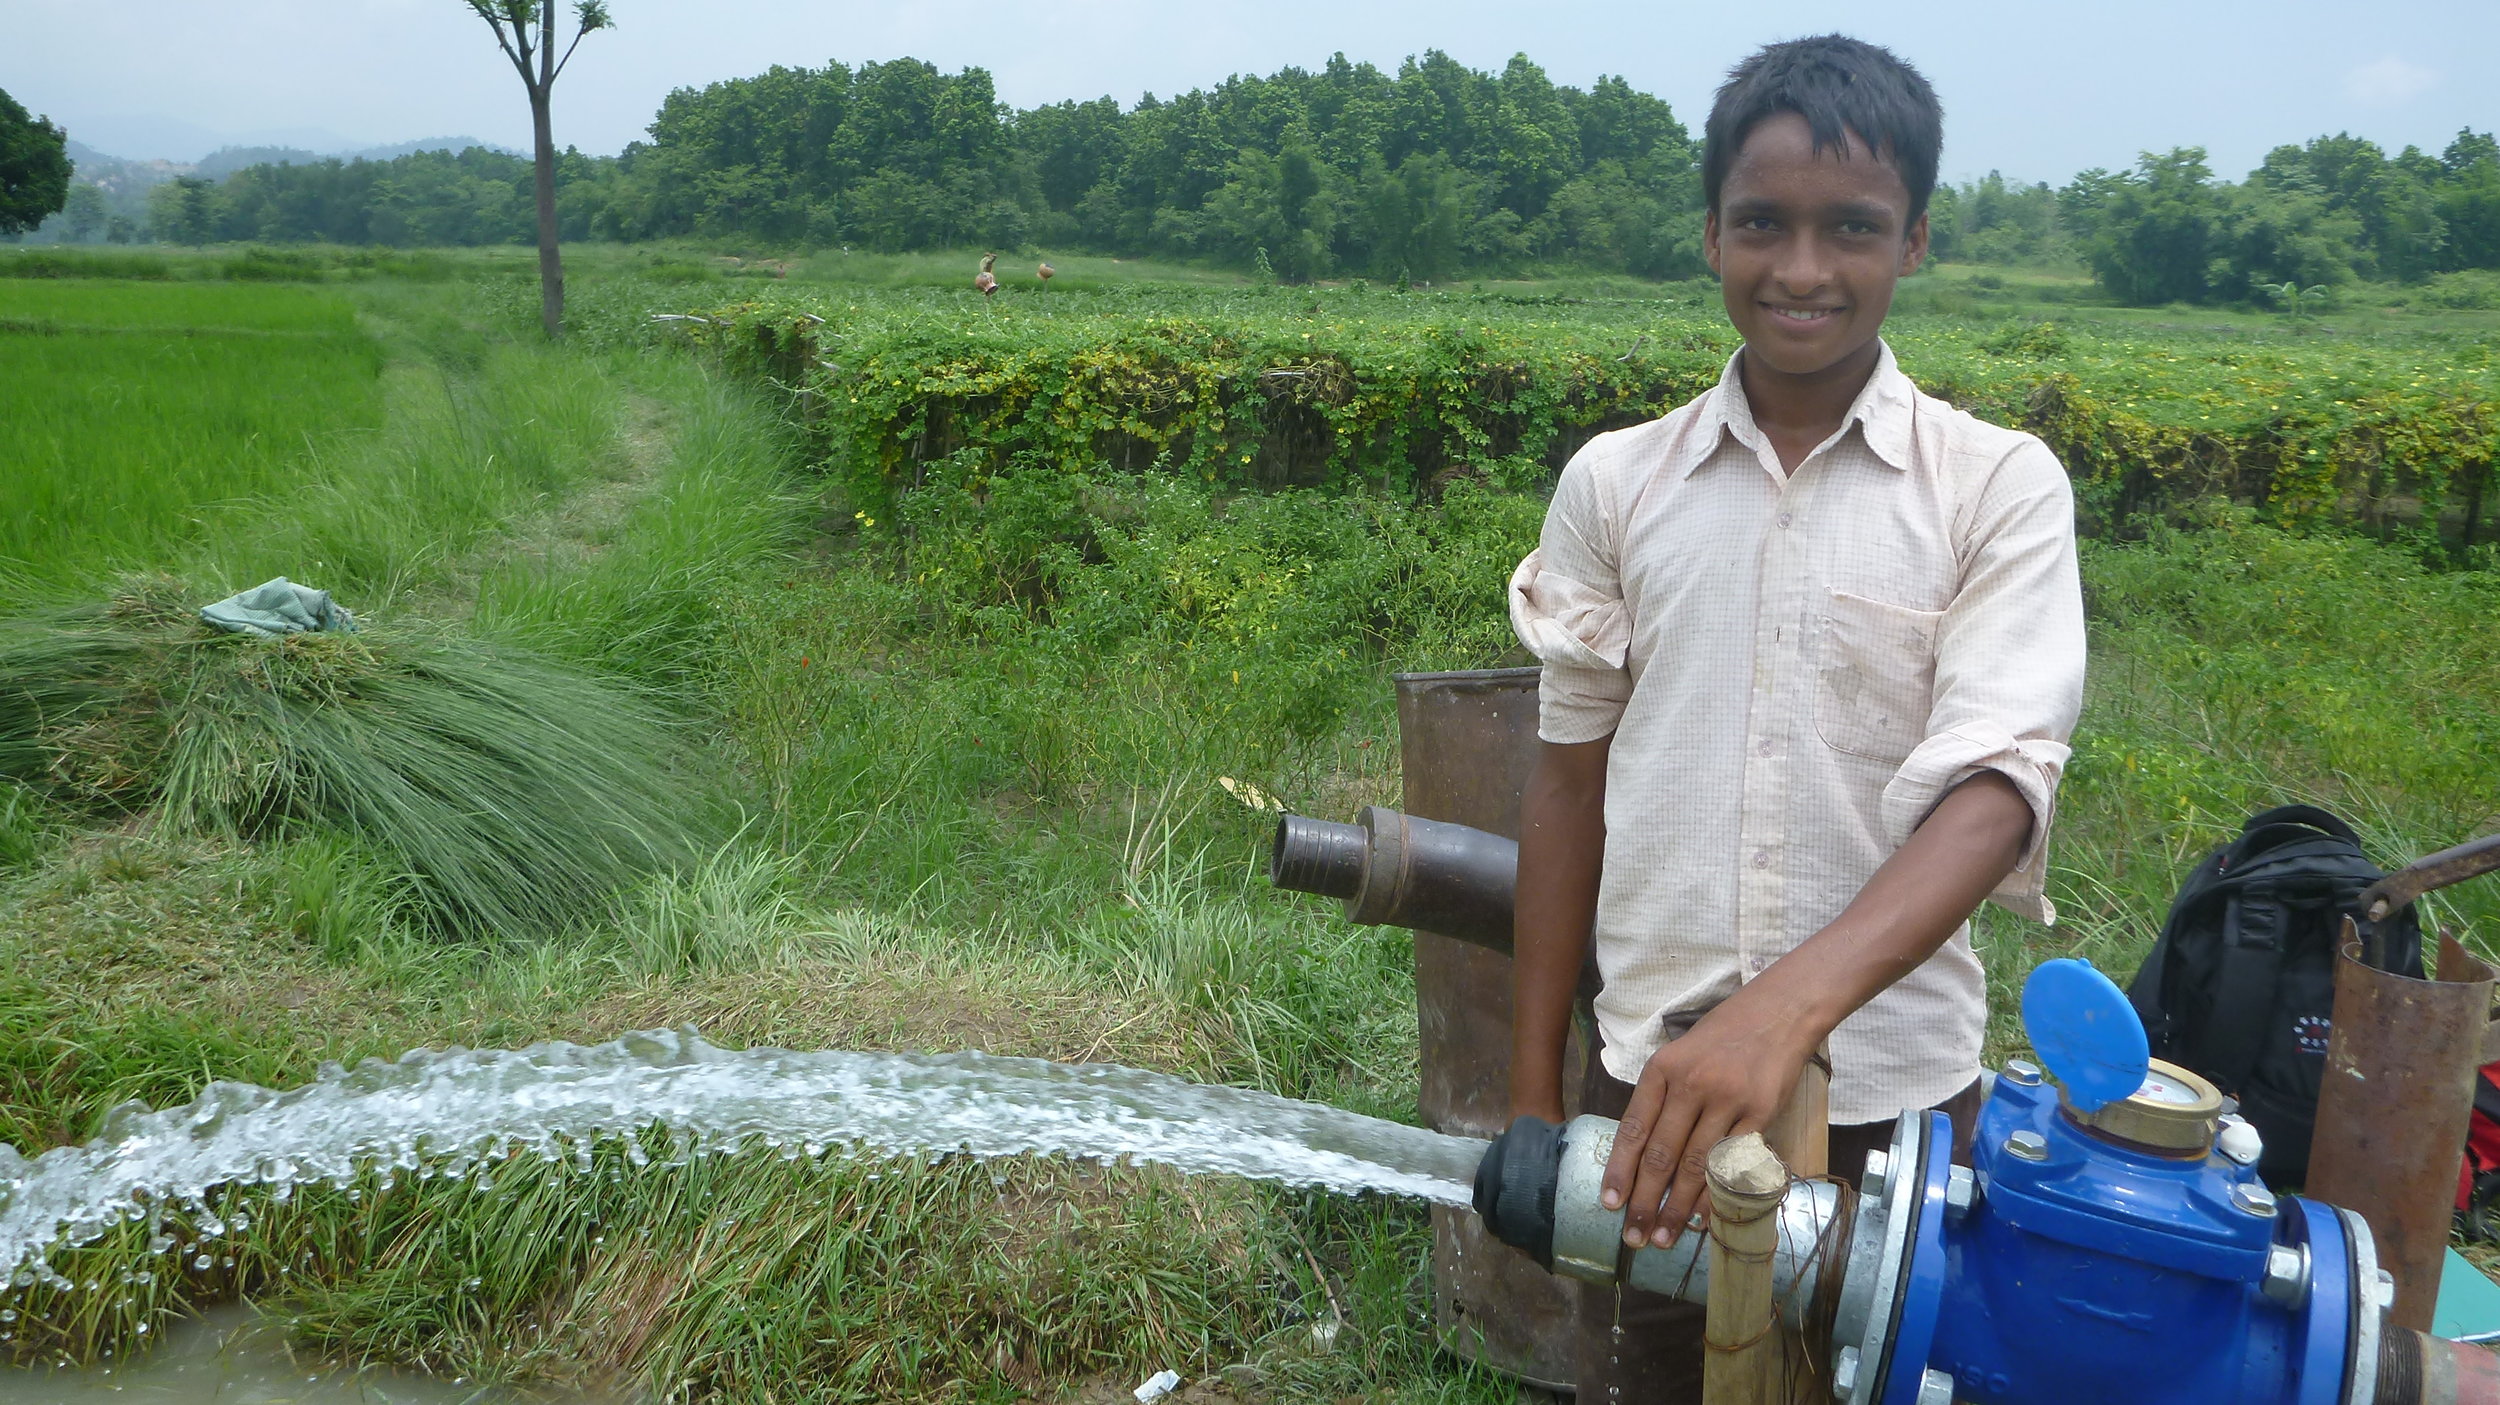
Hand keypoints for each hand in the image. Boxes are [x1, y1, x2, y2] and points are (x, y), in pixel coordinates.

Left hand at [1600, 989, 1815, 1248]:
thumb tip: (1641, 1154)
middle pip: (1662, 1154)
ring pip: (1695, 1165)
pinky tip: (1704, 1217)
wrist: (1779, 1013)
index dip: (1620, 1170)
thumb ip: (1661, 1098)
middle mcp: (1690, 1084)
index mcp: (1661, 1069)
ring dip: (1678, 1207)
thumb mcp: (1679, 1055)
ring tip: (1664, 1237)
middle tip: (1634, 1236)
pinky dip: (1716, 1193)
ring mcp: (1727, 1099)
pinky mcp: (1760, 1112)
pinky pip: (1732, 1162)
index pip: (1634, 1128)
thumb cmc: (1723, 1037)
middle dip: (1645, 1200)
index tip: (1609, 1203)